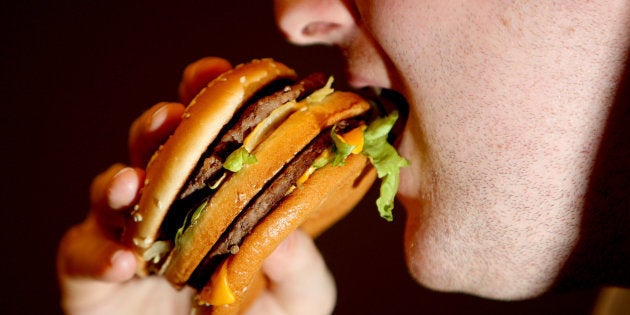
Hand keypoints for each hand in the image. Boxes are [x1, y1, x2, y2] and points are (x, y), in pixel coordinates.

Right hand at [57, 57, 336, 314]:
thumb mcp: (297, 301)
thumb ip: (302, 272)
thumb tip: (287, 238)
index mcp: (218, 199)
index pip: (210, 138)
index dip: (208, 101)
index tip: (215, 74)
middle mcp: (172, 209)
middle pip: (154, 151)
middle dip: (157, 127)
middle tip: (169, 118)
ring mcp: (129, 239)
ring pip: (109, 192)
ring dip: (117, 180)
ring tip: (132, 182)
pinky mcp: (92, 278)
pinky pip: (81, 255)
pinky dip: (98, 252)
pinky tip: (125, 259)